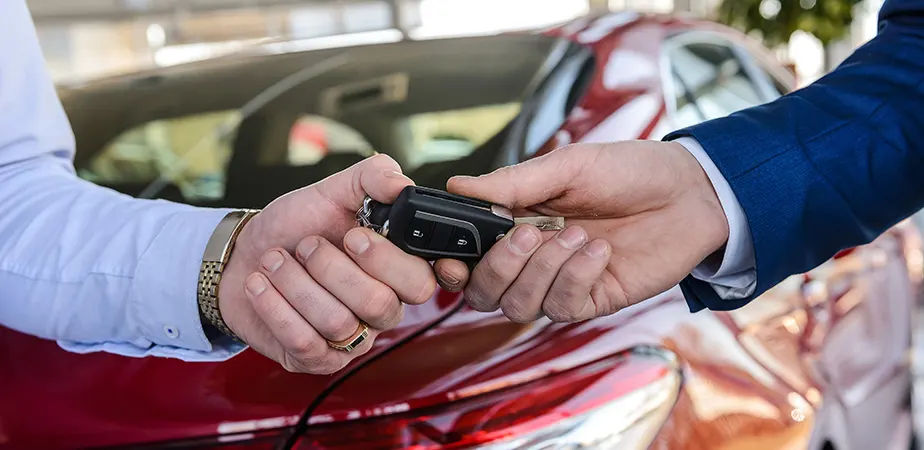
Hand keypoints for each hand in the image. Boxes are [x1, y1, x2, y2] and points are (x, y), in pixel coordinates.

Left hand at [218, 155, 436, 373]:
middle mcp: (382, 308)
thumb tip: (402, 184)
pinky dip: (275, 307)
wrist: (242, 255)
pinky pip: (305, 343)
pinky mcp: (317, 360)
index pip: (421, 282)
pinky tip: (261, 284)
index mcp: (396, 270)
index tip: (353, 237)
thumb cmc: (295, 227)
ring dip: (295, 283)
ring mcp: (352, 339)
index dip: (388, 262)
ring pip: (338, 323)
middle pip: (379, 305)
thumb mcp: (332, 192)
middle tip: (306, 245)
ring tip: (274, 260)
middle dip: (331, 269)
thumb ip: (372, 177)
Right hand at [434, 141, 728, 322]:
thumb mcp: (567, 166)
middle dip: (499, 269)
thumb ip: (513, 182)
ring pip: (519, 305)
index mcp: (515, 222)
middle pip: (485, 292)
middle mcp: (531, 258)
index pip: (468, 257)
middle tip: (528, 236)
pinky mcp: (593, 299)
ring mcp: (561, 282)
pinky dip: (576, 276)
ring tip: (577, 234)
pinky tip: (599, 250)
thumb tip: (457, 186)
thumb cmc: (628, 171)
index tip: (451, 260)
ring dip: (542, 271)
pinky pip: (564, 305)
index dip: (451, 265)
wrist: (690, 191)